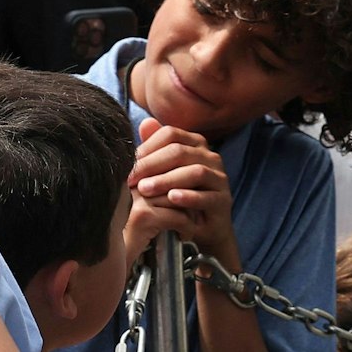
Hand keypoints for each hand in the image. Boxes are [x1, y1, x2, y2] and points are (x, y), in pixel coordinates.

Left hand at [123, 117, 236, 264]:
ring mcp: (220, 179)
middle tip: (132, 179)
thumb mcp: (164, 174)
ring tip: (146, 190)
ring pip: (195, 172)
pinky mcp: (224, 201)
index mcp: (196, 144)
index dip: (147, 147)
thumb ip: (155, 150)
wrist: (203, 228)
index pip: (170, 135)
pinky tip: (171, 199)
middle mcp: (211, 157)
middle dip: (152, 165)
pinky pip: (207, 196)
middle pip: (180, 152)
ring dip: (167, 180)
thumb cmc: (179, 197)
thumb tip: (144, 123)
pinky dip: (188, 197)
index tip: (127, 164)